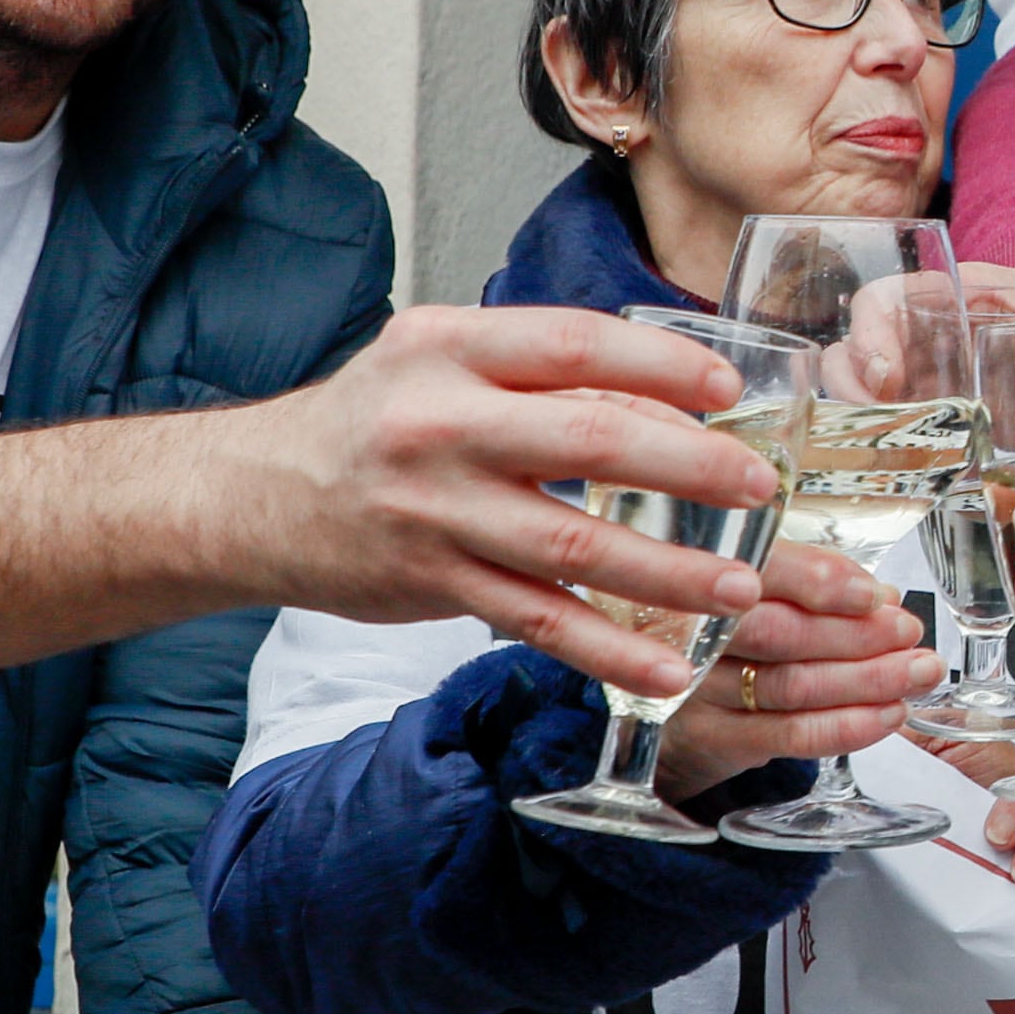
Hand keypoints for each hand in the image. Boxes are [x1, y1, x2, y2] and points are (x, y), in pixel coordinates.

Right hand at [223, 306, 801, 697]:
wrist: (254, 494)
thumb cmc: (372, 419)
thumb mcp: (439, 360)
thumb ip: (535, 369)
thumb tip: (667, 385)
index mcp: (450, 348)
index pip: (576, 343)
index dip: (663, 365)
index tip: (730, 394)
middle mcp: (439, 423)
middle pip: (589, 438)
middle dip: (690, 466)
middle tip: (760, 487)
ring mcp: (435, 509)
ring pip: (572, 542)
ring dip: (668, 571)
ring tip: (741, 588)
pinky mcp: (432, 582)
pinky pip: (538, 620)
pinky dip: (609, 649)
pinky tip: (666, 671)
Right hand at [655, 541, 936, 803]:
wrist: (662, 701)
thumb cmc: (727, 633)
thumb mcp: (761, 591)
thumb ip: (817, 588)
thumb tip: (882, 598)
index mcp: (704, 572)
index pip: (764, 570)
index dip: (823, 582)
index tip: (876, 597)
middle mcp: (692, 628)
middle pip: (781, 631)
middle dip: (859, 634)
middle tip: (910, 634)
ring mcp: (697, 687)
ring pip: (793, 684)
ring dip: (867, 680)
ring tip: (917, 673)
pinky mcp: (712, 736)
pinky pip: (789, 734)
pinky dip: (847, 726)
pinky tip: (887, 715)